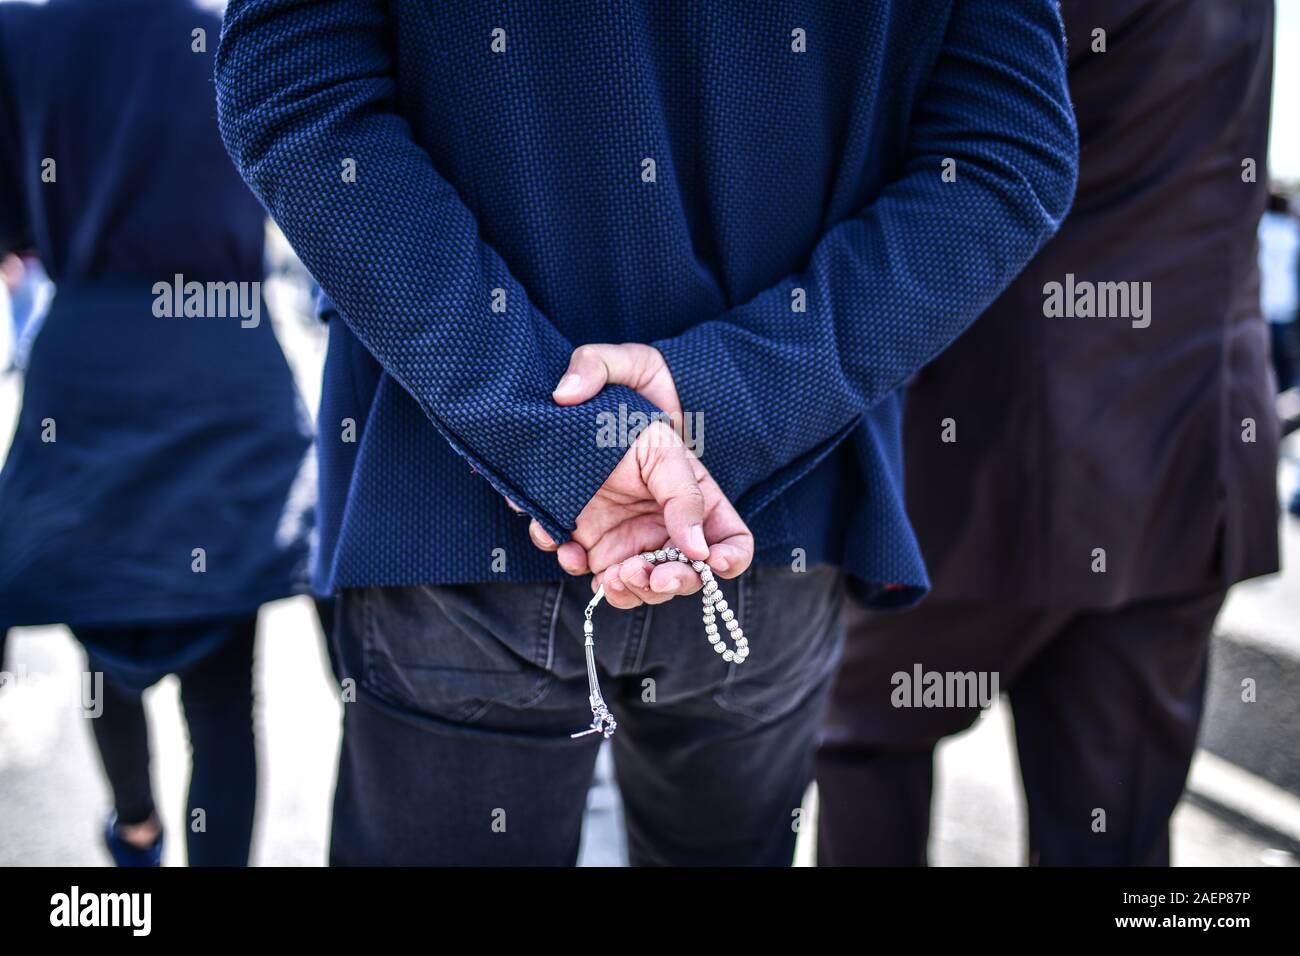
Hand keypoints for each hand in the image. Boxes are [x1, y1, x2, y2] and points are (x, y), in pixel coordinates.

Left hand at [528, 344, 753, 608]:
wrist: (563, 397)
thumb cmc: (613, 379)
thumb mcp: (632, 369)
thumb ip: (663, 418)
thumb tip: (639, 446)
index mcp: (692, 489)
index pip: (731, 538)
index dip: (731, 559)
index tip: (710, 562)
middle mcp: (664, 521)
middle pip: (686, 575)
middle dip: (670, 584)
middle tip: (648, 575)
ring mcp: (626, 534)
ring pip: (640, 584)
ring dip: (629, 589)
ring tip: (610, 576)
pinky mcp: (587, 537)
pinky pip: (590, 571)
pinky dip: (579, 568)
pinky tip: (563, 546)